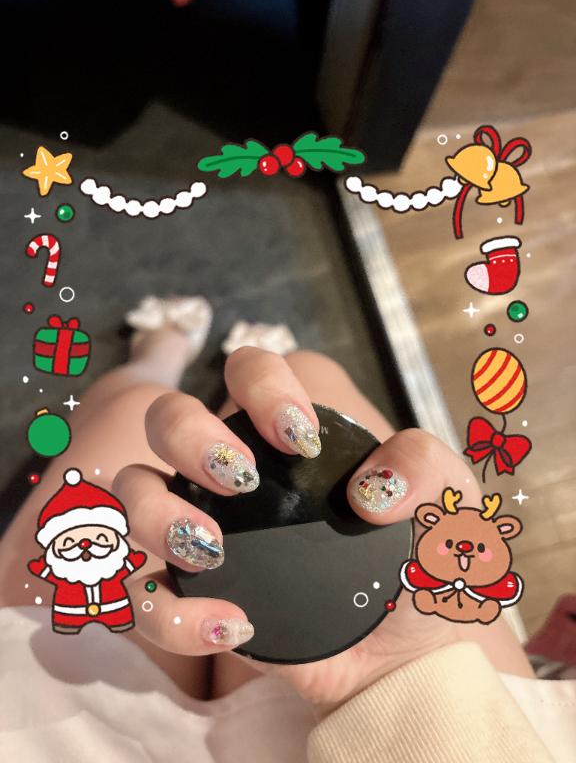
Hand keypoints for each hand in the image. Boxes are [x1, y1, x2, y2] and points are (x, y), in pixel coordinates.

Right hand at [113, 347, 480, 707]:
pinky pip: (142, 591)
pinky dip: (171, 609)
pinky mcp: (192, 590)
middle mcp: (236, 470)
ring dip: (154, 513)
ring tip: (212, 550)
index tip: (298, 438)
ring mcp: (205, 526)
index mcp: (290, 433)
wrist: (403, 655)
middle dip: (189, 436)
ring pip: (131, 489)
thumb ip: (427, 466)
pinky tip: (231, 625)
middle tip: (240, 481)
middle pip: (168, 416)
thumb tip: (368, 488)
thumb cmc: (420, 564)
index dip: (261, 385)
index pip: (251, 368)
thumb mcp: (449, 504)